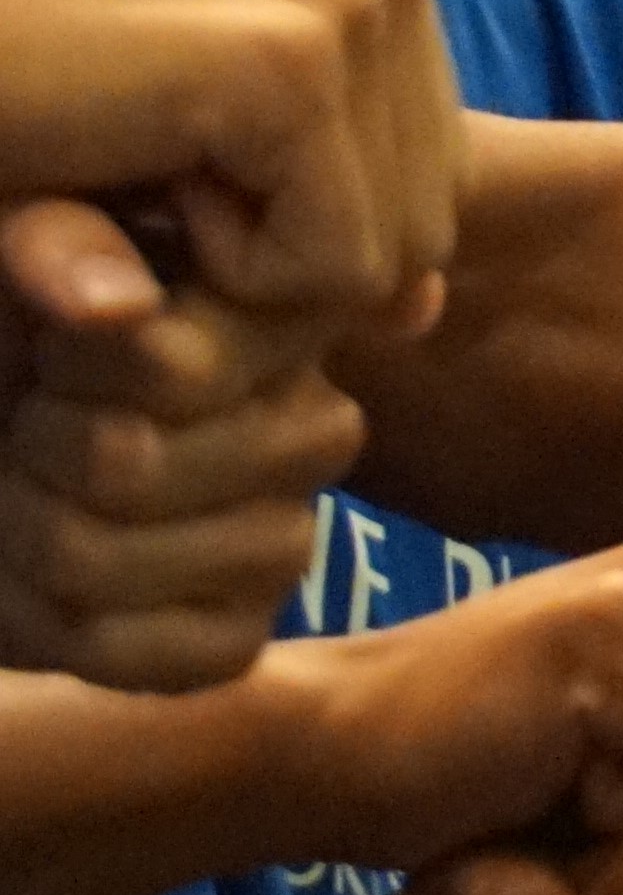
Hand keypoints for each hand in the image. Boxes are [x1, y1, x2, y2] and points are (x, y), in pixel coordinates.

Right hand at [0, 0, 462, 325]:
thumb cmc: (16, 110)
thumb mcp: (195, 162)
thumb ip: (323, 222)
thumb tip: (426, 309)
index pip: (439, 170)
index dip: (306, 223)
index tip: (179, 157)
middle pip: (434, 213)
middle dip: (288, 253)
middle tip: (145, 174)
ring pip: (391, 255)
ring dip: (246, 267)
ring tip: (135, 168)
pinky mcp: (288, 61)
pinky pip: (332, 266)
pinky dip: (221, 274)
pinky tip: (128, 178)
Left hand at [0, 208, 366, 688]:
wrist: (9, 436)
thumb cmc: (26, 353)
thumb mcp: (18, 266)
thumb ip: (49, 243)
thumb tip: (115, 306)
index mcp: (280, 321)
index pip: (168, 367)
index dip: (63, 366)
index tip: (52, 353)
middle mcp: (319, 429)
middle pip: (124, 462)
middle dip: (25, 455)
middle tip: (22, 437)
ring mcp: (288, 540)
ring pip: (97, 556)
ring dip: (13, 538)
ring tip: (20, 502)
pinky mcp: (243, 635)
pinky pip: (126, 651)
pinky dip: (42, 626)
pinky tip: (39, 584)